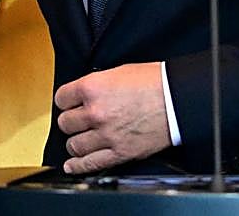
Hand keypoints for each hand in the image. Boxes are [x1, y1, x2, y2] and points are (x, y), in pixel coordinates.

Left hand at [55, 62, 171, 173]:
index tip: (68, 104)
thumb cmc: (153, 82)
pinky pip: (92, 163)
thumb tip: (83, 95)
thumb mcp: (115, 73)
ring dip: (75, 142)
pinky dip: (78, 166)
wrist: (177, 99)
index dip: (65, 102)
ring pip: (74, 145)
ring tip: (79, 140)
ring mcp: (107, 134)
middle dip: (70, 122)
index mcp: (91, 88)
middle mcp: (95, 112)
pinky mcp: (121, 152)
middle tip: (77, 121)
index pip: (61, 99)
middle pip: (65, 123)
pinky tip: (72, 165)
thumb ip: (95, 86)